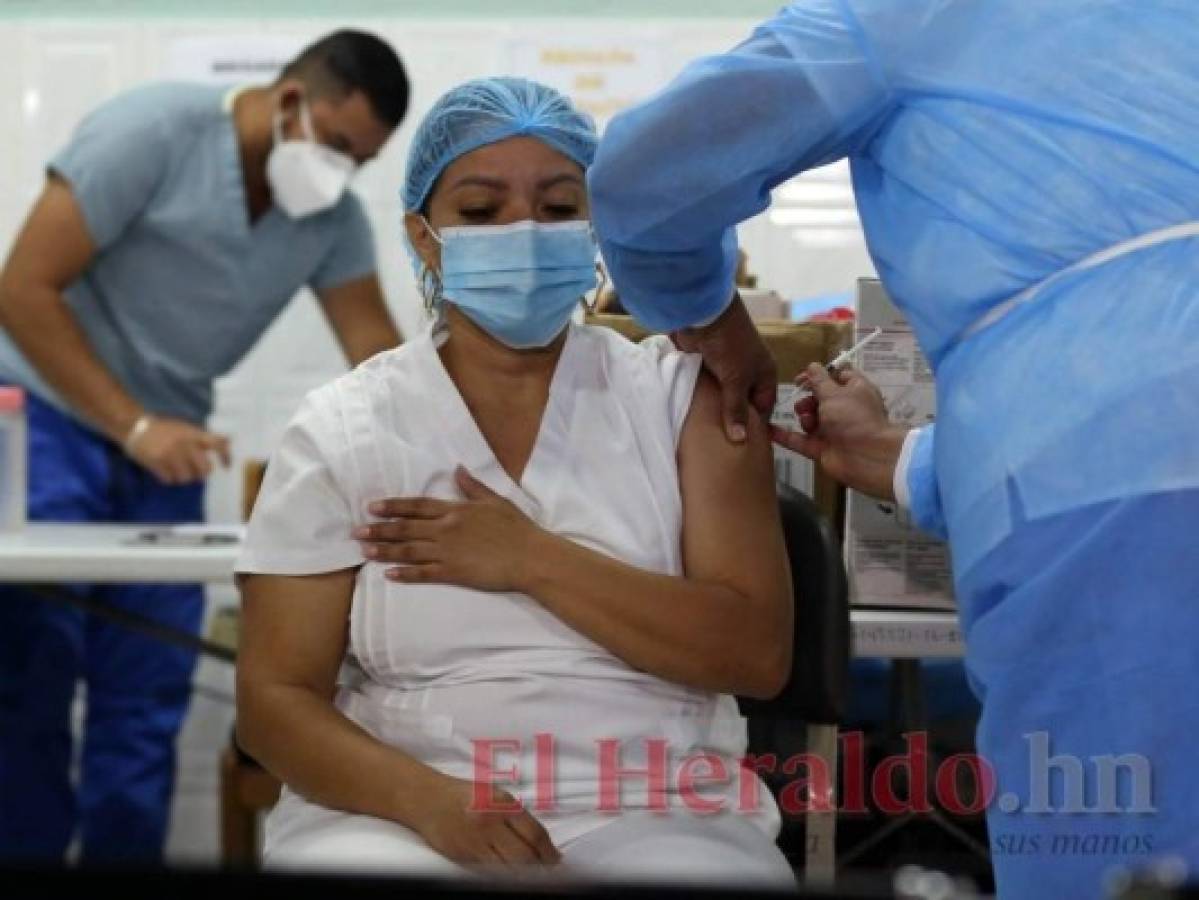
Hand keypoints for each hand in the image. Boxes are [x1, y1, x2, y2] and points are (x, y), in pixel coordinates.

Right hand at [125, 416, 230, 484]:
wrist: (135, 427)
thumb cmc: (164, 429)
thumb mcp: (186, 428)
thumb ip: (204, 437)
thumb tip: (228, 441)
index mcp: (193, 434)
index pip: (217, 444)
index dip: (225, 456)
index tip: (226, 467)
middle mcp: (185, 444)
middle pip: (205, 469)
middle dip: (201, 473)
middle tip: (195, 471)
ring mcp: (170, 454)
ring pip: (187, 478)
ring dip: (183, 477)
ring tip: (176, 469)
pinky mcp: (156, 463)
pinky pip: (170, 480)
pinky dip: (169, 478)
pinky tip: (164, 470)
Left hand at [356, 467, 543, 590]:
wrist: (530, 557)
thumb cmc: (516, 528)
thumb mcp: (495, 500)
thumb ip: (473, 486)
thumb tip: (457, 469)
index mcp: (456, 510)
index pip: (417, 506)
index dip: (393, 506)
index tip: (373, 507)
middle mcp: (446, 530)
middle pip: (406, 528)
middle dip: (379, 529)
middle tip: (356, 531)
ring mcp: (448, 552)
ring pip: (409, 551)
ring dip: (385, 550)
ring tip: (365, 550)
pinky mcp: (454, 573)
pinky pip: (424, 573)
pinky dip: (405, 574)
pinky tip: (390, 574)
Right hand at [411, 773, 559, 867]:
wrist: (428, 799)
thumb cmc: (465, 795)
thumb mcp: (495, 795)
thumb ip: (516, 815)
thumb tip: (540, 840)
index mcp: (503, 803)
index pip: (535, 833)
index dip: (549, 852)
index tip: (557, 861)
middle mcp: (491, 822)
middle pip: (524, 855)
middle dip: (539, 868)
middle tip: (548, 875)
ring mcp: (476, 840)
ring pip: (507, 867)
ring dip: (523, 875)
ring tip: (532, 879)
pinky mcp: (462, 855)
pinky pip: (487, 871)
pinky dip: (502, 876)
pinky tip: (508, 877)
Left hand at [672, 293, 776, 442]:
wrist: (703, 314)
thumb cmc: (729, 344)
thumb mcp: (736, 379)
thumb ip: (735, 409)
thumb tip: (740, 440)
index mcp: (764, 373)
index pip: (764, 405)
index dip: (755, 424)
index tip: (745, 446)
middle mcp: (748, 372)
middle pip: (743, 402)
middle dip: (734, 418)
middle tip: (724, 445)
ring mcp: (726, 368)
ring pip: (723, 396)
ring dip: (716, 409)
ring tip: (708, 435)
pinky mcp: (707, 366)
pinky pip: (708, 388)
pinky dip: (703, 398)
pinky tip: (695, 415)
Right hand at [771, 363, 908, 501]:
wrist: (866, 457)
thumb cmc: (854, 417)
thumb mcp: (835, 393)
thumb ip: (819, 380)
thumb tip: (812, 366)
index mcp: (854, 391)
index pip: (836, 376)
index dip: (818, 375)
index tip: (801, 379)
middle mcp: (844, 409)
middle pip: (820, 398)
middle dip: (808, 399)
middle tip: (804, 403)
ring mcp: (833, 430)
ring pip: (810, 419)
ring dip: (804, 417)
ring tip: (807, 421)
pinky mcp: (821, 449)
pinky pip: (799, 440)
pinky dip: (785, 435)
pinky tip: (767, 429)